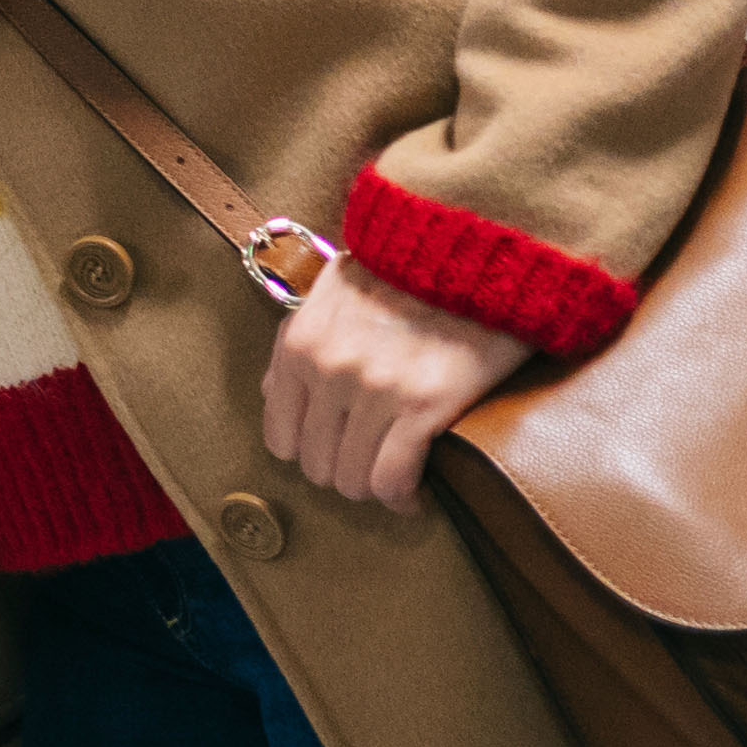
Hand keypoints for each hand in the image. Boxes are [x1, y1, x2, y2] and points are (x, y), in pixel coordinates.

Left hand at [259, 257, 532, 513]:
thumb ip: (297, 343)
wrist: (472, 248)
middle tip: (372, 459)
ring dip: (375, 487)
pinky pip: (394, 482)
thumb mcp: (331, 292)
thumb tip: (274, 397)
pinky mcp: (424, 405)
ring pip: (355, 482)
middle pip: (319, 467)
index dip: (309, 450)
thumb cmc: (402, 271)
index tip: (337, 447)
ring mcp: (375, 390)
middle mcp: (329, 369)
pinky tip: (416, 490)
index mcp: (300, 344)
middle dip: (345, 471)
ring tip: (395, 474)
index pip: (281, 439)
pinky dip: (404, 497)